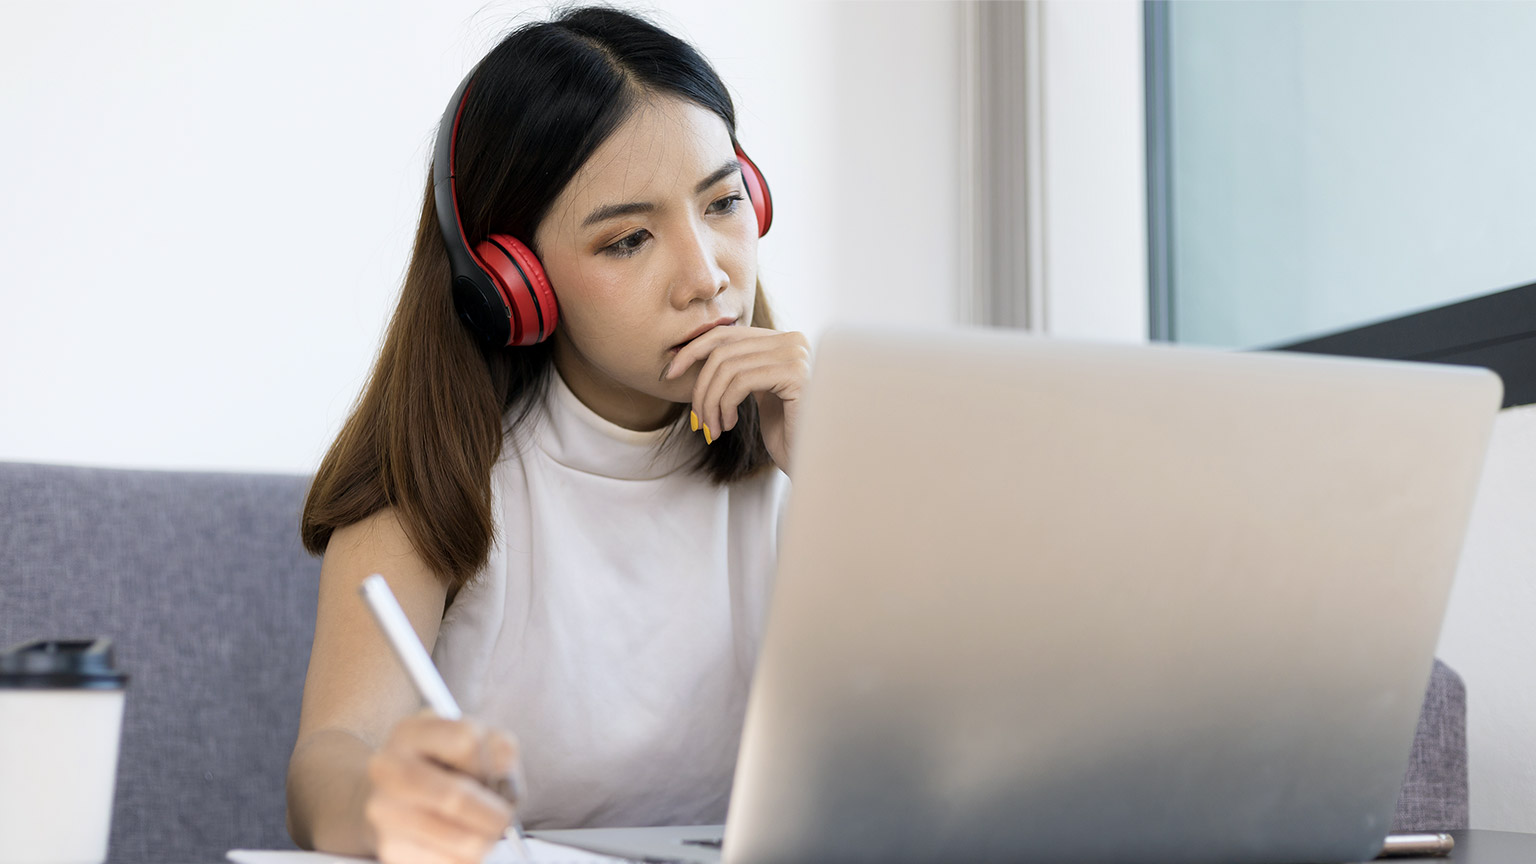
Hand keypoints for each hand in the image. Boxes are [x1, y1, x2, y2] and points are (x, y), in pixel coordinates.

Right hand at [365, 709, 519, 863]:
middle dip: (491, 814)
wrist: (395, 795)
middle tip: (505, 820)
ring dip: (482, 840)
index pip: (466, 741)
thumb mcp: (473, 741)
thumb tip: (507, 787)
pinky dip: (464, 858)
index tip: (499, 778)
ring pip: (450, 836)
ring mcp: (383, 809)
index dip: (492, 763)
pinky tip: (464, 846)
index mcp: (411, 731)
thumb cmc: (445, 764)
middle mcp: (388, 767)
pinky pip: (441, 861)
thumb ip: (499, 752)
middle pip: (454, 796)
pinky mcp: (388, 846)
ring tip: (487, 835)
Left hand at [663, 325, 810, 476]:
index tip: (669, 373)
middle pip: (724, 351)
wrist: (813, 462)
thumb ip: (738, 368)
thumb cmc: (784, 432)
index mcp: (783, 339)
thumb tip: (691, 352)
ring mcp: (797, 355)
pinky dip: (724, 405)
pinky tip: (728, 425)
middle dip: (701, 387)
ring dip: (710, 403)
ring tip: (712, 429)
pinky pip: (741, 381)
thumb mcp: (756, 392)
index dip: (693, 350)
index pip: (727, 334)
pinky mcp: (795, 374)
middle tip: (698, 420)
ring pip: (728, 368)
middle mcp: (793, 340)